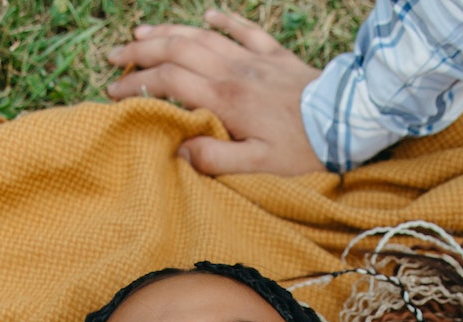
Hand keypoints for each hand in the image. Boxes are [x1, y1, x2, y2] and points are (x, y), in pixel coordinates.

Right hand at [106, 10, 326, 174]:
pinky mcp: (276, 54)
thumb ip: (216, 158)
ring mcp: (255, 58)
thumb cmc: (304, 149)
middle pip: (177, 49)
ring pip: (202, 34)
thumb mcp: (259, 166)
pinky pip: (244, 29)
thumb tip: (179, 151)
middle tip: (115, 57)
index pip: (168, 82)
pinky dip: (224, 20)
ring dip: (168, 31)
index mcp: (225, 99)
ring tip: (141, 33)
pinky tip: (209, 14)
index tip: (115, 93)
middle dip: (141, 51)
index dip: (137, 85)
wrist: (347, 120)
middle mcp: (234, 71)